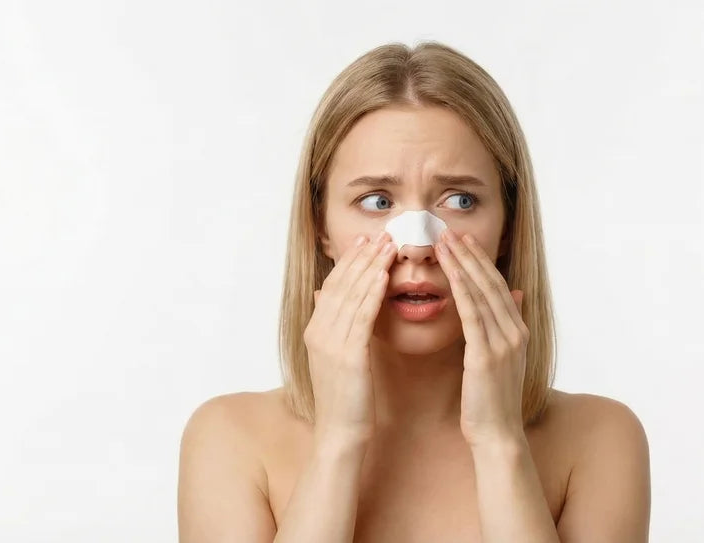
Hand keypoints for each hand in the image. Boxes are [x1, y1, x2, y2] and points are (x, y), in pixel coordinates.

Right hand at [303, 231, 396, 446]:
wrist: (341, 434)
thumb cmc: (346, 400)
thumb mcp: (336, 359)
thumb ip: (335, 327)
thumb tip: (327, 298)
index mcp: (316, 331)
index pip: (334, 286)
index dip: (350, 261)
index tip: (366, 240)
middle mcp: (319, 332)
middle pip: (342, 284)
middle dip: (362, 257)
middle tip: (381, 233)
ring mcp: (331, 343)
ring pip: (352, 295)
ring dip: (371, 267)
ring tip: (388, 245)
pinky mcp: (348, 356)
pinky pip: (362, 317)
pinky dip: (372, 293)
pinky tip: (385, 276)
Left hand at [435, 228, 527, 448]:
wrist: (498, 435)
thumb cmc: (492, 401)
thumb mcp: (504, 358)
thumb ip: (507, 325)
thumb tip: (516, 293)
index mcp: (518, 331)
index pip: (496, 286)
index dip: (480, 260)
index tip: (464, 239)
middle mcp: (515, 332)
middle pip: (490, 283)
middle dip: (470, 254)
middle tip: (450, 229)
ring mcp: (503, 343)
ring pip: (481, 294)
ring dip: (462, 264)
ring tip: (445, 242)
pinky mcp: (486, 356)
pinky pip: (472, 316)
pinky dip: (461, 291)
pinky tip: (448, 274)